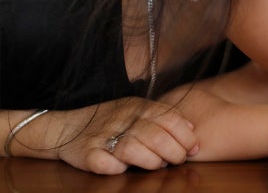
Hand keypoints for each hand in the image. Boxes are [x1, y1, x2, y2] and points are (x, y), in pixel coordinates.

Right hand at [56, 97, 198, 174]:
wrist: (67, 126)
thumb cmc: (112, 120)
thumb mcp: (138, 110)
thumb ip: (164, 116)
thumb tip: (192, 128)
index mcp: (138, 107)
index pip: (170, 119)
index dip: (186, 136)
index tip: (193, 149)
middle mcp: (123, 119)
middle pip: (156, 136)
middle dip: (175, 152)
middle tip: (178, 160)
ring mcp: (104, 136)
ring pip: (134, 149)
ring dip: (151, 161)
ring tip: (157, 164)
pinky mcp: (87, 153)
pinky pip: (105, 164)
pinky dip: (117, 168)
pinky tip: (124, 168)